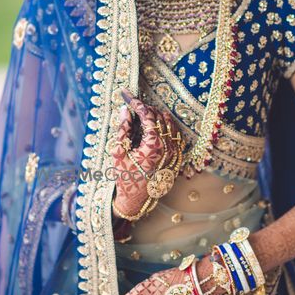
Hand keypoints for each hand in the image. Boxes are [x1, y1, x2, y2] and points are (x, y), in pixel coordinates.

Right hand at [111, 88, 183, 218]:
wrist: (136, 199)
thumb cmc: (125, 177)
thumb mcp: (118, 152)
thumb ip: (123, 129)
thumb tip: (126, 110)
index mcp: (153, 145)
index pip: (147, 115)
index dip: (136, 102)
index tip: (127, 94)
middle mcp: (168, 147)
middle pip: (158, 117)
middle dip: (144, 108)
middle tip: (132, 104)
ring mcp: (174, 152)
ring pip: (169, 123)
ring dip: (156, 115)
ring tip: (142, 113)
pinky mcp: (177, 157)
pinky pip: (175, 134)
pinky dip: (166, 126)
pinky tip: (157, 124)